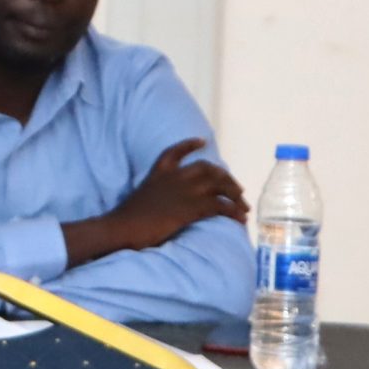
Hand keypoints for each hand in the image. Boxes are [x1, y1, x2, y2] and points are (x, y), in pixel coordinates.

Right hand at [93, 137, 248, 254]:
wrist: (124, 227)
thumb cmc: (128, 218)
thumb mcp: (142, 197)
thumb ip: (157, 193)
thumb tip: (167, 201)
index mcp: (158, 173)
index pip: (175, 152)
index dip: (190, 145)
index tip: (202, 141)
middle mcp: (174, 178)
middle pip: (208, 169)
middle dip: (226, 178)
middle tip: (237, 190)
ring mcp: (184, 191)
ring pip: (219, 185)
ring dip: (235, 195)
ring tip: (243, 206)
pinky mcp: (192, 208)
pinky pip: (221, 205)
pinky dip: (234, 211)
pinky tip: (240, 216)